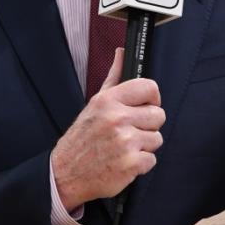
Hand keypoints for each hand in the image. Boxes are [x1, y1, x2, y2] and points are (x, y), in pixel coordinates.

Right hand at [52, 48, 164, 210]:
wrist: (66, 172)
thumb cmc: (83, 138)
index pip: (149, 87)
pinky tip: (123, 161)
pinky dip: (140, 164)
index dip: (152, 99)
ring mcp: (125, 141)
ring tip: (124, 147)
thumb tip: (122, 53)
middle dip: (147, 125)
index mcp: (108, 101)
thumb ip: (113, 77)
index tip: (145, 107)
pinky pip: (152, 160)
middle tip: (130, 131)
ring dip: (144, 146)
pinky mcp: (131, 163)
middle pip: (158, 115)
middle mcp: (117, 118)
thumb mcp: (94, 104)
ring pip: (157, 138)